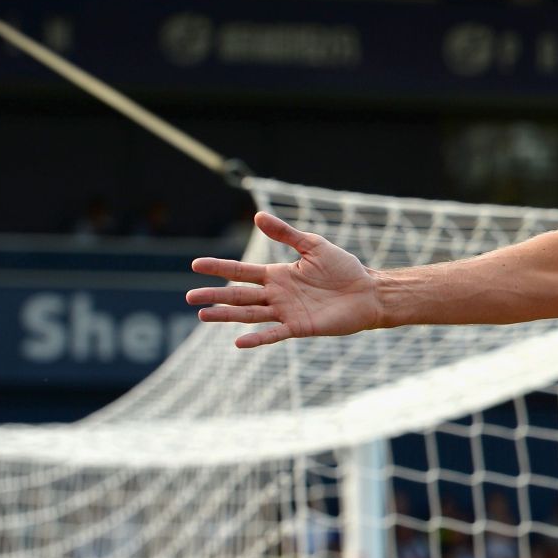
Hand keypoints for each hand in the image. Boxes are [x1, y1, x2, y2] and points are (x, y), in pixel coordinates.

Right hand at [187, 211, 382, 348]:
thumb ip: (286, 234)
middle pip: (239, 295)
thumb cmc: (344, 269)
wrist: (368, 292)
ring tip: (202, 316)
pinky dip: (257, 338)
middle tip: (189, 297)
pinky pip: (274, 334)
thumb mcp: (313, 246)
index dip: (219, 268)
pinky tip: (238, 342)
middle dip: (214, 296)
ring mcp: (286, 312)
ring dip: (226, 316)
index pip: (242, 272)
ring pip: (250, 314)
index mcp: (278, 275)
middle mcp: (277, 294)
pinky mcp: (300, 327)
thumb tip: (257, 216)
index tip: (195, 264)